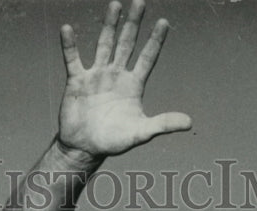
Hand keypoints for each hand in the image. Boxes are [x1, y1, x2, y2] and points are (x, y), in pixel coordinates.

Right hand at [58, 0, 191, 157]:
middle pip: (127, 44)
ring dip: (109, 25)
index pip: (147, 57)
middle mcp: (116, 75)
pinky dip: (69, 45)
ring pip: (104, 44)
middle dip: (133, 24)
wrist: (84, 149)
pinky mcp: (77, 81)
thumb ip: (163, 124)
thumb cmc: (113, 141)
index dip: (155, 41)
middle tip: (140, 2)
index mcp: (133, 85)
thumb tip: (189, 123)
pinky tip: (67, 29)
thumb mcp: (140, 133)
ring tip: (115, 5)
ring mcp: (97, 76)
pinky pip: (73, 59)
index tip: (163, 22)